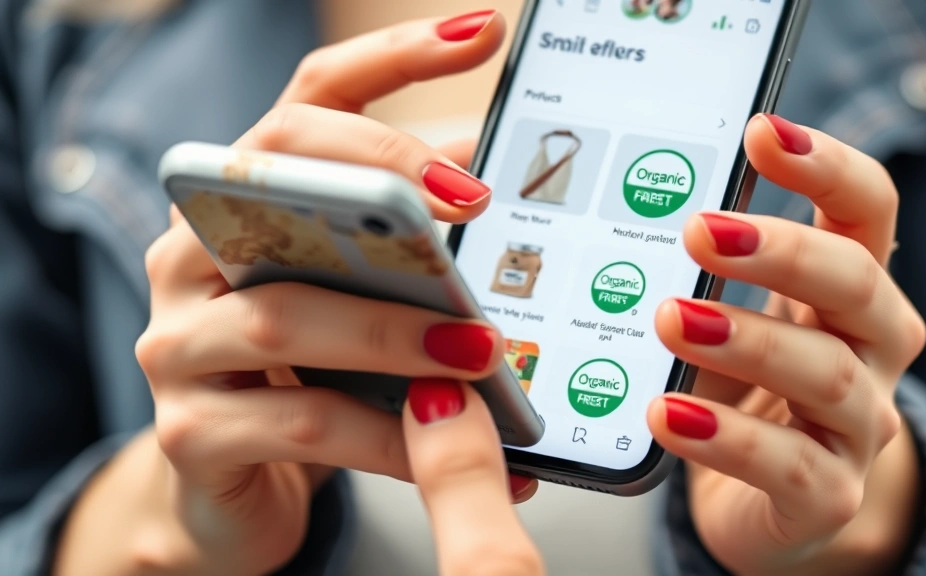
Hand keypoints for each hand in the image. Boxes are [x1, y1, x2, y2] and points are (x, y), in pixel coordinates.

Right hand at [54, 11, 537, 575]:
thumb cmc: (308, 376)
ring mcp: (177, 343)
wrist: (231, 490)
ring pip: (286, 315)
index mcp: (239, 204)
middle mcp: (189, 254)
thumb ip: (400, 241)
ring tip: (479, 349)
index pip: (307, 102)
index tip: (481, 34)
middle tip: (477, 200)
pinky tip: (443, 441)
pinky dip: (386, 433)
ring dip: (394, 332)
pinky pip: (301, 424)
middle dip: (380, 175)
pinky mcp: (190, 432)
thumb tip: (481, 174)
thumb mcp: (354, 296)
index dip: (391, 59)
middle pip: (274, 174)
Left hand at [647, 114, 925, 575]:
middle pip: (856, 284)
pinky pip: (790, 468)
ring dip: (746, 341)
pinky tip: (666, 415)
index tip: (762, 132)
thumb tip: (621, 201)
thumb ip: (703, 269)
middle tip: (699, 231)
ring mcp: (858, 427)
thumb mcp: (728, 314)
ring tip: (670, 319)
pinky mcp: (829, 496)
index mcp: (849, 288)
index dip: (826, 167)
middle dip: (781, 253)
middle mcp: (872, 350)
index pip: (867, 210)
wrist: (761, 500)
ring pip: (828, 375)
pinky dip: (728, 439)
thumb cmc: (738, 388)